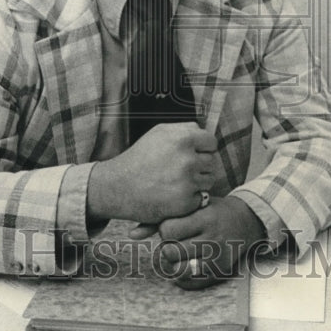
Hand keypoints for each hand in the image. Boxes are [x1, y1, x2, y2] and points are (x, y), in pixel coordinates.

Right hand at [87, 121, 216, 224]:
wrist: (118, 186)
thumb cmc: (139, 158)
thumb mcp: (159, 132)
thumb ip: (184, 128)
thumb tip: (202, 131)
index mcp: (183, 139)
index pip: (211, 143)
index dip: (203, 148)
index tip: (193, 154)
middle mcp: (187, 159)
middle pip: (212, 162)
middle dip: (200, 165)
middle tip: (181, 170)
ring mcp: (187, 182)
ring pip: (209, 180)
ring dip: (198, 182)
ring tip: (177, 181)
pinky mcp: (185, 202)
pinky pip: (200, 198)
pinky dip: (190, 198)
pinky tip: (173, 194)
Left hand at [136, 196, 266, 289]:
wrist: (247, 220)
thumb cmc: (213, 209)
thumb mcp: (193, 206)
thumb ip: (162, 218)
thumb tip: (131, 235)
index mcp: (204, 218)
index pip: (168, 229)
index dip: (164, 229)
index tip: (172, 226)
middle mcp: (212, 238)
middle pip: (170, 251)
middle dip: (167, 246)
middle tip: (175, 240)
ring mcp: (217, 258)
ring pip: (178, 269)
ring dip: (173, 262)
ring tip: (180, 251)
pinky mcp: (219, 272)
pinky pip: (190, 282)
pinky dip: (181, 276)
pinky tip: (184, 264)